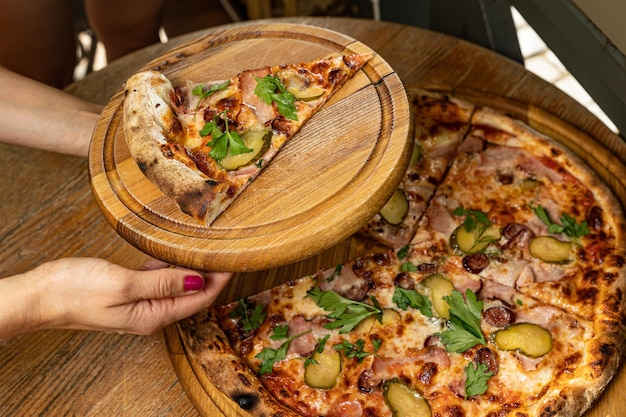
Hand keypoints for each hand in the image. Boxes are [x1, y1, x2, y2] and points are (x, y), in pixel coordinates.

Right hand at [2, 258, 231, 338]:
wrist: (39, 295)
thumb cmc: (74, 291)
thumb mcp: (124, 285)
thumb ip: (162, 283)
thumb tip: (197, 281)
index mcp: (152, 317)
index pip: (197, 299)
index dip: (218, 281)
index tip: (235, 261)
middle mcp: (150, 313)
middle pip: (191, 294)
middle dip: (210, 275)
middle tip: (227, 251)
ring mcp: (139, 303)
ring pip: (175, 285)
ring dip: (191, 269)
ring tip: (208, 250)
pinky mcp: (128, 291)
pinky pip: (157, 279)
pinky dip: (169, 266)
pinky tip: (176, 253)